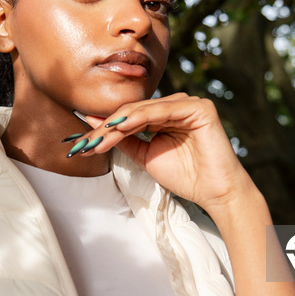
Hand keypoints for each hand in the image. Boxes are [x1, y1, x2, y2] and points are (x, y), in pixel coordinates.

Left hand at [66, 93, 254, 209]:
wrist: (215, 192)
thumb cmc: (185, 175)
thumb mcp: (146, 156)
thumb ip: (124, 140)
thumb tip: (95, 126)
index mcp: (164, 114)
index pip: (128, 116)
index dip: (104, 129)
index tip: (80, 142)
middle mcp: (175, 104)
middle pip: (132, 111)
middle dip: (106, 128)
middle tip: (84, 142)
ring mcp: (188, 103)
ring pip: (144, 110)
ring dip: (117, 124)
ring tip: (97, 138)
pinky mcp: (199, 107)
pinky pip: (162, 110)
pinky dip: (139, 118)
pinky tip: (119, 127)